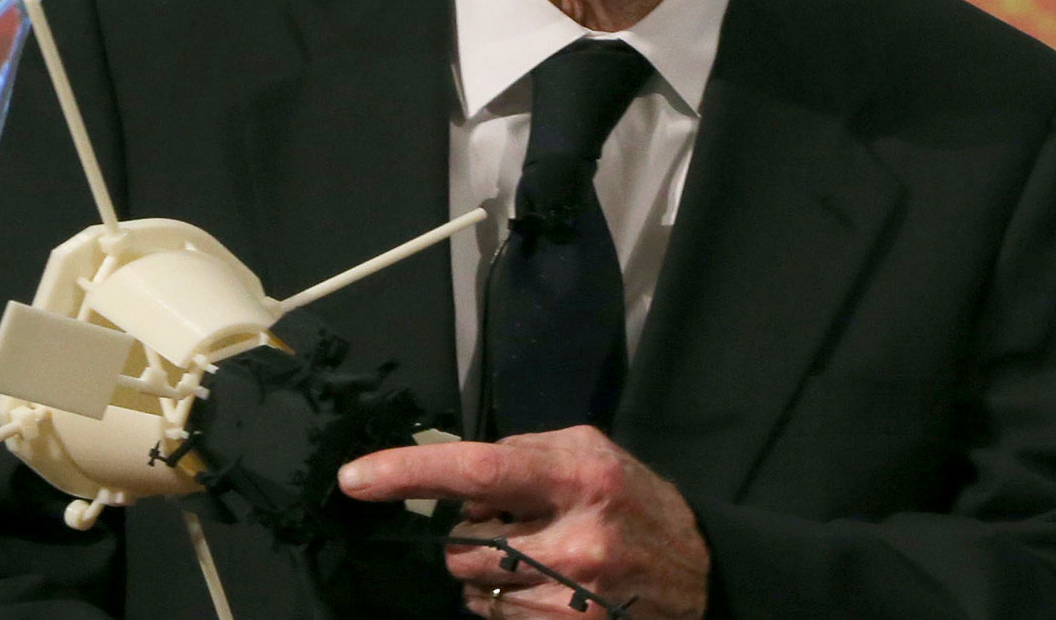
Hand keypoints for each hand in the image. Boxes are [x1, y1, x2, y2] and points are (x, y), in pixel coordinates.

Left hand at [339, 426, 709, 618]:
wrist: (699, 573)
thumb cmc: (635, 501)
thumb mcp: (592, 451)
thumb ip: (525, 452)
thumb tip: (450, 466)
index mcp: (578, 476)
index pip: (477, 470)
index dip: (409, 473)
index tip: (355, 478)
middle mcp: (575, 539)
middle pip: (462, 544)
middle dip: (469, 535)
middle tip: (511, 526)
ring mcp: (572, 597)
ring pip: (473, 588)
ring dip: (487, 573)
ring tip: (536, 558)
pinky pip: (497, 618)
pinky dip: (506, 603)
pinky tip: (545, 588)